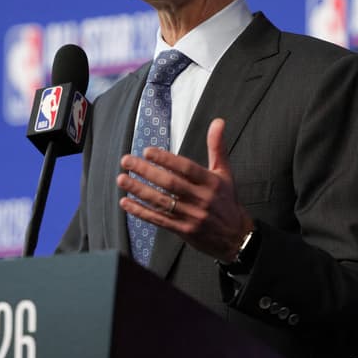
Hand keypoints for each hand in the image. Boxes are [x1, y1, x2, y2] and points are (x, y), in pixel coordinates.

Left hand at [117, 118, 253, 260]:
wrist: (236, 236)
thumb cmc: (227, 200)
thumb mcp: (225, 173)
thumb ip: (217, 147)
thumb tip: (218, 121)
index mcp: (211, 182)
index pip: (186, 168)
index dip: (166, 159)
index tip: (147, 151)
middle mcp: (201, 198)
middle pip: (170, 183)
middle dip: (146, 171)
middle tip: (126, 161)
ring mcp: (191, 216)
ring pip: (161, 201)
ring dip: (139, 190)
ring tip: (122, 179)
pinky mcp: (183, 230)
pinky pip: (159, 219)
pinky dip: (141, 211)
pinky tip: (126, 202)